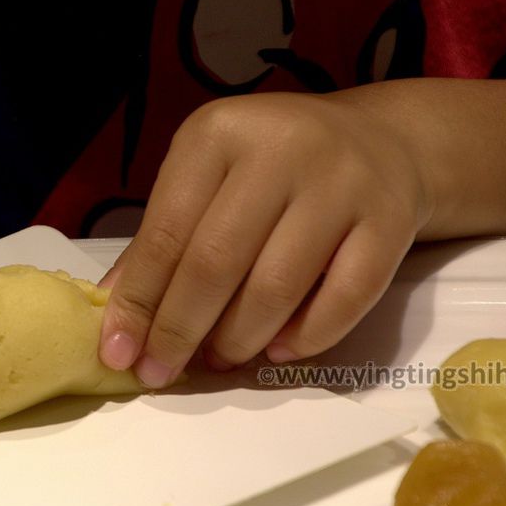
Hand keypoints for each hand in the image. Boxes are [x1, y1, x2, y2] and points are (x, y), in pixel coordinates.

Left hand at [99, 90, 432, 384]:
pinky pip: (345, 299)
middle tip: (161, 372)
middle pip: (216, 262)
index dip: (138, 301)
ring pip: (277, 286)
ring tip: (220, 360)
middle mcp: (281, 148)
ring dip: (238, 339)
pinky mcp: (391, 220)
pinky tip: (278, 352)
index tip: (117, 353)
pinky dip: (306, 338)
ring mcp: (343, 182)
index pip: (166, 232)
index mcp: (218, 133)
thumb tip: (115, 316)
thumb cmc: (271, 170)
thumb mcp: (208, 181)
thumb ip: (161, 241)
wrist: (382, 141)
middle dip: (180, 330)